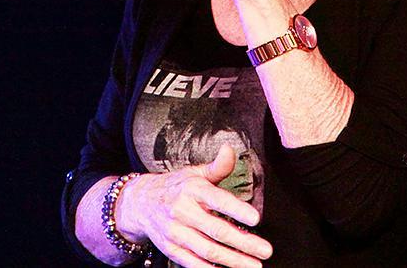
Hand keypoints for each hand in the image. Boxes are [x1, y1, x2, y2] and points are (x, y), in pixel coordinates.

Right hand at [118, 145, 272, 267]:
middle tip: (265, 250)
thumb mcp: (194, 173)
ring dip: (233, 260)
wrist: (140, 204)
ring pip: (207, 250)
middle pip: (216, 230)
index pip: (217, 200)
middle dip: (243, 242)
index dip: (237, 209)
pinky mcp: (171, 248)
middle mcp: (183, 211)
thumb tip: (229, 149)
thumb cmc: (176, 187)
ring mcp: (176, 232)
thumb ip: (217, 166)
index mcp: (192, 189)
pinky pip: (192, 262)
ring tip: (254, 265)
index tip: (256, 218)